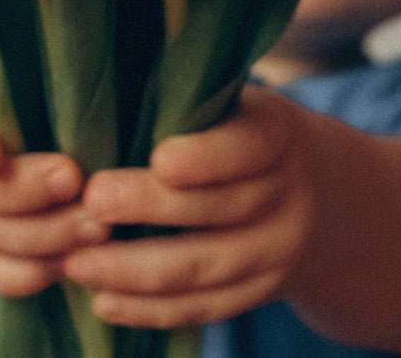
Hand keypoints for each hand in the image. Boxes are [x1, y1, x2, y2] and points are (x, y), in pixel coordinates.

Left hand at [62, 85, 316, 327]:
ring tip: (76, 263)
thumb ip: (191, 102)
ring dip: (135, 271)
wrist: (325, 196)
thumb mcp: (238, 102)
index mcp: (279, 134)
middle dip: (149, 209)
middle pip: (217, 208)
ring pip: (205, 267)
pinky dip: (151, 310)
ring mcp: (278, 252)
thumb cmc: (245, 131)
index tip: (159, 160)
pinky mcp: (261, 294)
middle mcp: (288, 195)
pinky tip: (103, 301)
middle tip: (91, 202)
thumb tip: (109, 91)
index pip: (246, 147)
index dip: (206, 157)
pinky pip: (204, 307)